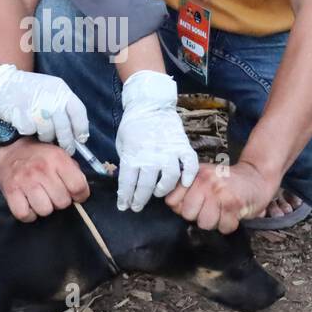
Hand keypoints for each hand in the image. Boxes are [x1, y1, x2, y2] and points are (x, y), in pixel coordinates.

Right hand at [0, 63, 89, 153]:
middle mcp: (51, 98)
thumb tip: (76, 130)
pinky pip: (31, 132)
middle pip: (64, 127)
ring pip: (48, 133)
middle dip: (67, 141)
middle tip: (67, 149)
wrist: (2, 83)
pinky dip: (30, 132)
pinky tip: (27, 124)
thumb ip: (63, 105)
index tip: (81, 139)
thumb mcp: (51, 89)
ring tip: (42, 132)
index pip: (78, 112)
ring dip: (46, 137)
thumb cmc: (29, 89)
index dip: (81, 128)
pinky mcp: (22, 115)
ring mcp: (36, 107)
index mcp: (60, 89)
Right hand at [0, 137, 89, 221]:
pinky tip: (29, 204)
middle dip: (60, 201)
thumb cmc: (39, 156)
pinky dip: (28, 214)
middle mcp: (42, 169)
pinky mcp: (10, 191)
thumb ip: (73, 171)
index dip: (81, 195)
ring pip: (45, 210)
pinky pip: (25, 215)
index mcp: (57, 159)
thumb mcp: (60, 154)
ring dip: (44, 207)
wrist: (10, 149)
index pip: (78, 187)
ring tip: (40, 198)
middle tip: (53, 193)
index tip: (76, 195)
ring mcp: (25, 181)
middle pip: (62, 202)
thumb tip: (82, 192)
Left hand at [115, 70, 199, 211]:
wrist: (151, 105)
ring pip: (169, 179)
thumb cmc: (133, 125)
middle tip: (138, 206)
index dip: (125, 197)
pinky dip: (188, 175)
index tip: (124, 206)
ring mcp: (169, 152)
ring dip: (163, 190)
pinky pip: (189, 164)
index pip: (128, 183)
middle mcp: (151, 156)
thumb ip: (126, 161)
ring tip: (158, 193)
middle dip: (140, 199)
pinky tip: (185, 183)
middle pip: (146, 186)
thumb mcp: (122, 143)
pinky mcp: (182, 146)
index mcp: (133, 155)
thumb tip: (127, 180)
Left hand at [165, 160, 279, 233]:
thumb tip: (174, 208)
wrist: (257, 176)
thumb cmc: (228, 182)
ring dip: (216, 222)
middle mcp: (204, 181)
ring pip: (205, 223)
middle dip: (199, 217)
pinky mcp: (233, 204)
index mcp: (194, 175)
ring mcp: (219, 192)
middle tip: (212, 209)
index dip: (182, 208)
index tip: (196, 204)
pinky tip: (233, 214)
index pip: (172, 201)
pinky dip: (230, 225)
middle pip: (187, 214)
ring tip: (223, 212)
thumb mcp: (204, 177)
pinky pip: (224, 227)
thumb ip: (187, 189)